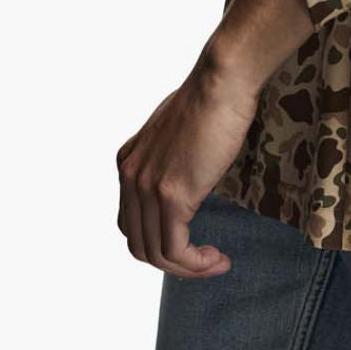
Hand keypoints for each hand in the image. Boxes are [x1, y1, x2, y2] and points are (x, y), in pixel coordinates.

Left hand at [115, 51, 257, 278]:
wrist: (222, 81)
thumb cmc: (211, 96)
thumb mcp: (178, 132)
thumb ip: (172, 157)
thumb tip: (189, 174)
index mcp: (128, 162)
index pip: (131, 222)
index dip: (159, 241)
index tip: (191, 244)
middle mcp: (130, 177)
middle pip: (138, 244)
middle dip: (172, 261)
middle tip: (205, 260)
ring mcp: (147, 188)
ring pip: (156, 253)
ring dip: (187, 268)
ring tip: (215, 263)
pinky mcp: (171, 195)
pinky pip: (175, 249)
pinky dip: (195, 264)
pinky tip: (216, 258)